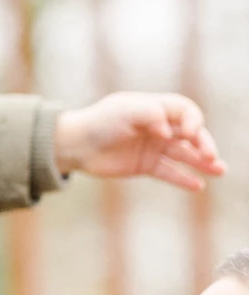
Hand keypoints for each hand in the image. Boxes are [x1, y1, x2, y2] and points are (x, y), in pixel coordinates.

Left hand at [53, 93, 224, 190]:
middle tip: (211, 157)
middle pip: (190, 133)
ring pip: (184, 154)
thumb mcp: (124, 111)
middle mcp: (157, 127)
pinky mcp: (145, 165)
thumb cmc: (100, 122)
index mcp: (154, 108)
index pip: (185, 111)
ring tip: (219, 170)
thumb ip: (150, 115)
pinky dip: (183, 178)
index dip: (193, 121)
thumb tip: (170, 132)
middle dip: (203, 143)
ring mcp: (153, 146)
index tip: (189, 132)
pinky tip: (197, 186)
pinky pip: (169, 172)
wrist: (76, 144)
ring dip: (201, 162)